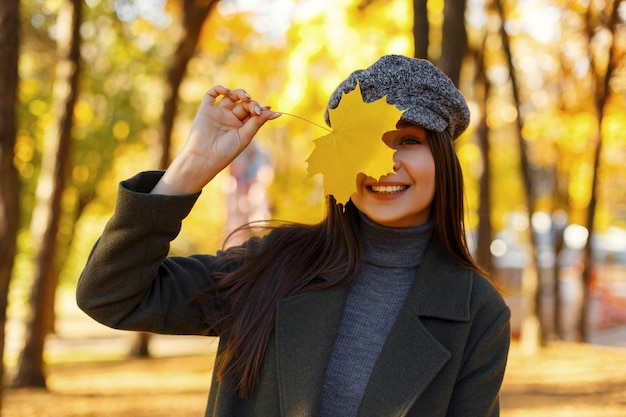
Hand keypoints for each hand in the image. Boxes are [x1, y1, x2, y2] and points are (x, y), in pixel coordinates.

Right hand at [152, 86, 279, 194]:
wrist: (204, 157)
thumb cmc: (226, 151)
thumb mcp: (245, 136)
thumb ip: (257, 122)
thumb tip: (273, 112)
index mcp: (241, 127)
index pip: (253, 113)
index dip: (262, 109)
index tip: (270, 110)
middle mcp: (230, 119)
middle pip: (244, 104)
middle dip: (252, 104)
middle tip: (256, 110)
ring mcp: (218, 113)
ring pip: (231, 97)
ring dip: (240, 93)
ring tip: (245, 97)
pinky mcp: (206, 110)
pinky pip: (211, 94)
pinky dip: (219, 89)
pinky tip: (226, 91)